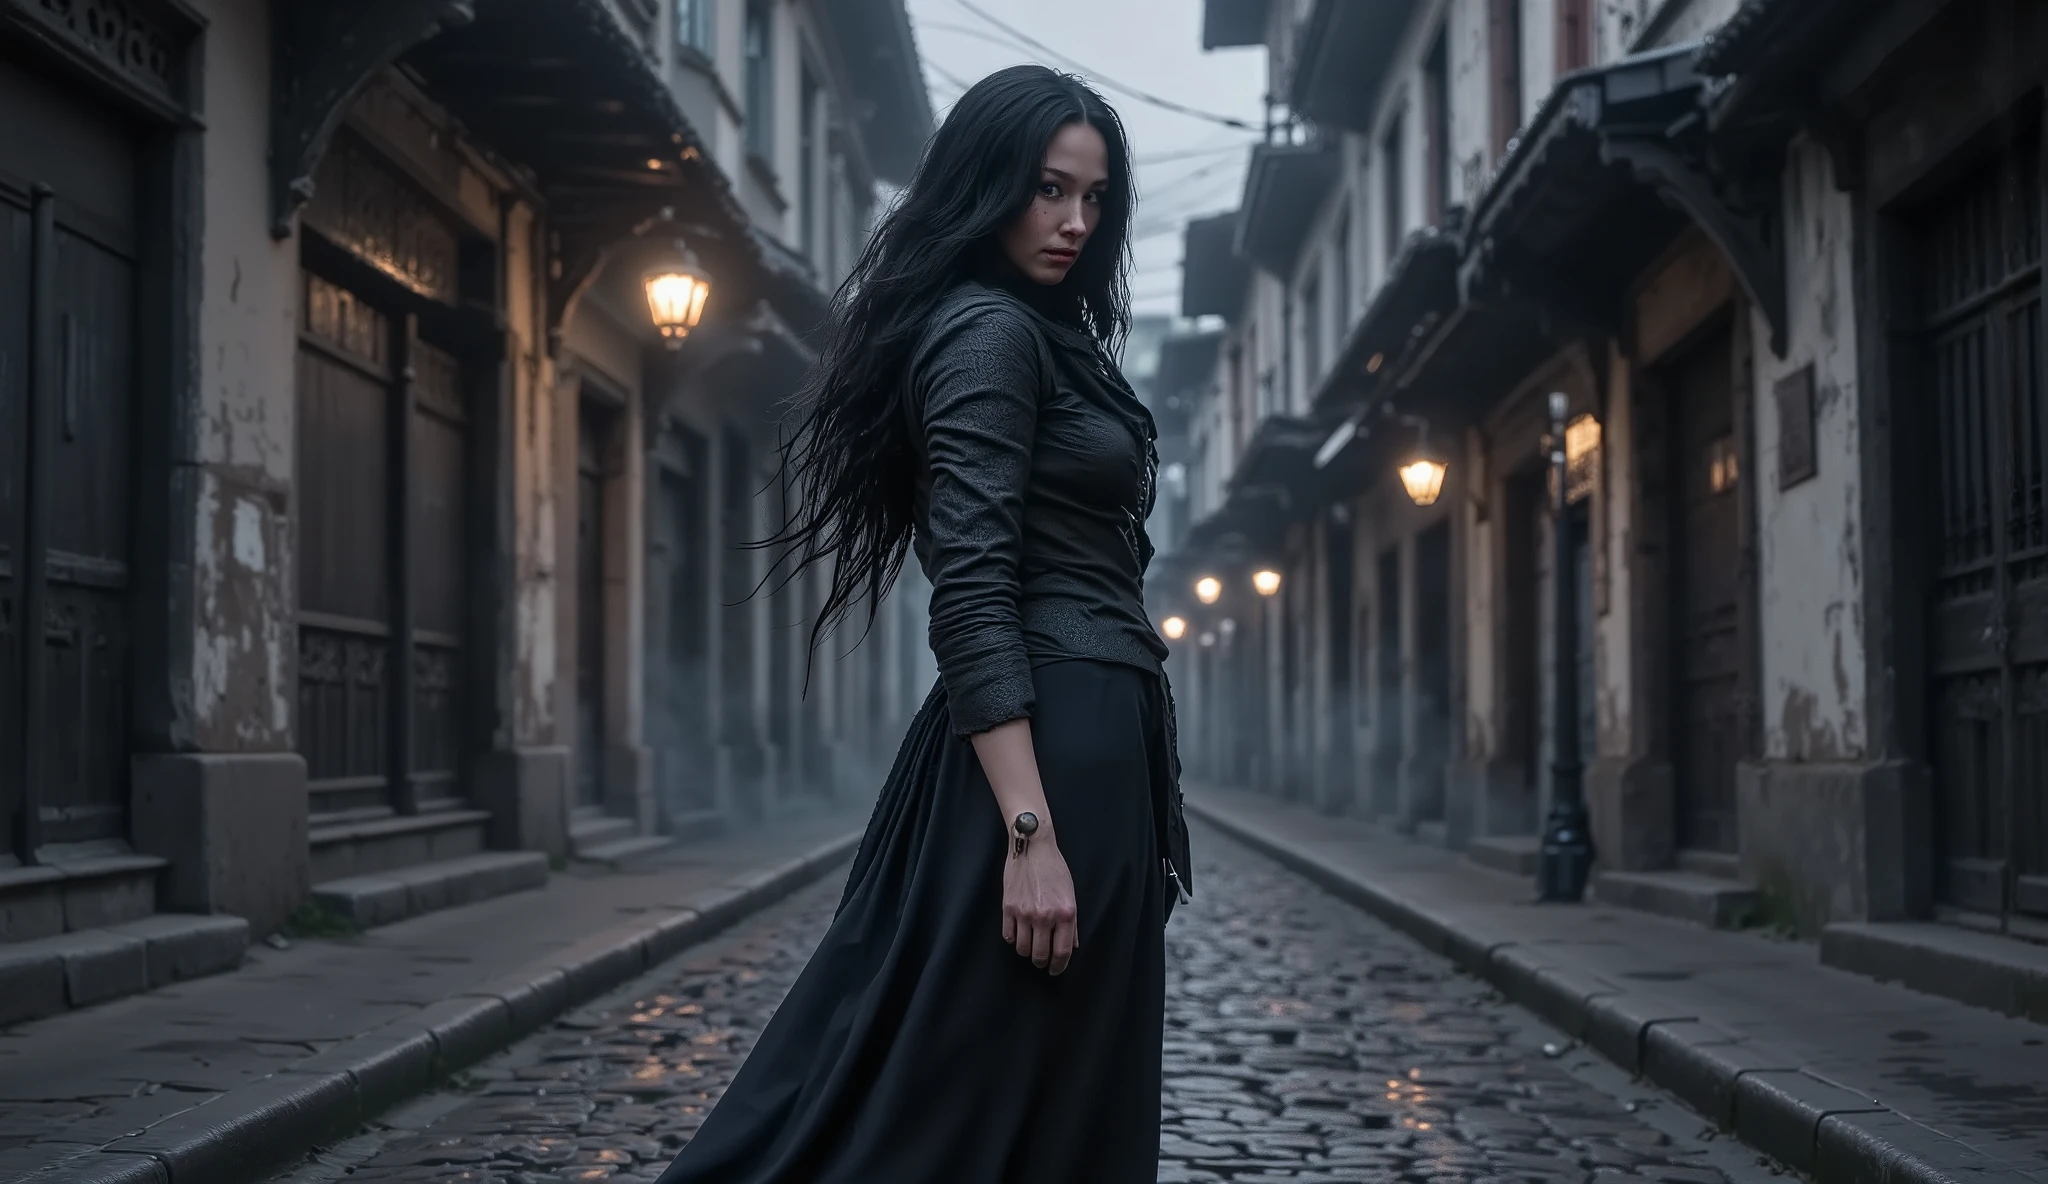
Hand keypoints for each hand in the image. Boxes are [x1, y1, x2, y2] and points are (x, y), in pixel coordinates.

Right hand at [1002, 835, 1077, 975]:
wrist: (1032, 847)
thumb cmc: (1054, 869)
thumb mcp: (1070, 895)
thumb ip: (1072, 924)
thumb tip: (1071, 947)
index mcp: (1065, 913)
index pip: (1062, 952)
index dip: (1059, 966)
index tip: (1055, 970)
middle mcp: (1045, 915)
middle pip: (1040, 955)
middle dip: (1042, 962)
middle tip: (1042, 961)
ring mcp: (1024, 912)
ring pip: (1022, 949)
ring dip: (1027, 952)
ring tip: (1030, 947)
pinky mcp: (1008, 907)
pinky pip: (1008, 936)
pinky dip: (1013, 939)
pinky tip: (1018, 934)